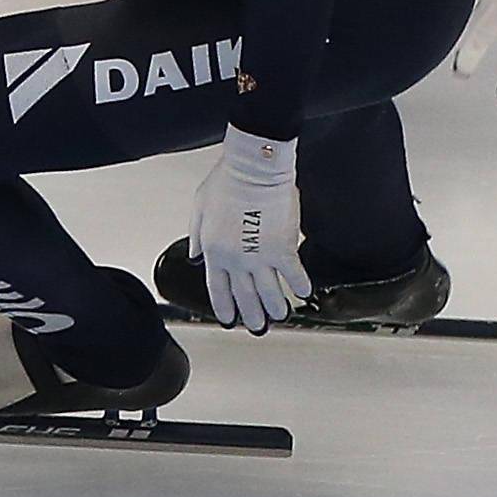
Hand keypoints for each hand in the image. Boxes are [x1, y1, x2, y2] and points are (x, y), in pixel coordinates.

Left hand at [190, 130, 310, 331]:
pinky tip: (303, 292)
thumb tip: (193, 255)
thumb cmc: (227, 181)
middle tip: (257, 326)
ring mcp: (260, 258)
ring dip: (276, 308)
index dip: (224, 307)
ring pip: (271, 295)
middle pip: (244, 298)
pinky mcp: (284, 250)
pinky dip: (300, 287)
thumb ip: (196, 235)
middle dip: (252, 316)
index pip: (217, 288)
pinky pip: (295, 277)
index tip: (229, 318)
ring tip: (280, 315)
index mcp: (212, 250)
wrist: (254, 169)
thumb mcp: (199, 207)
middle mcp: (235, 260)